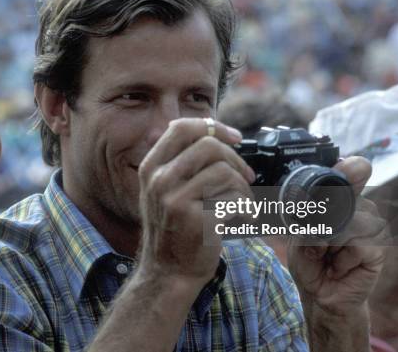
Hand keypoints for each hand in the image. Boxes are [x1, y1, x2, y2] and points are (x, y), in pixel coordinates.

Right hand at [137, 118, 253, 284]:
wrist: (168, 272)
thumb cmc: (174, 229)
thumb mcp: (163, 190)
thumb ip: (180, 161)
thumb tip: (215, 131)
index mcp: (151, 168)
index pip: (181, 128)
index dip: (212, 126)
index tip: (235, 138)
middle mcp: (159, 180)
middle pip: (208, 146)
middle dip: (235, 159)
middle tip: (246, 177)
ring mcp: (175, 200)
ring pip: (224, 172)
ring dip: (243, 187)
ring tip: (243, 203)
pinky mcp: (196, 220)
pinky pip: (233, 199)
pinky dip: (246, 207)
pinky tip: (244, 217)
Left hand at [287, 157, 385, 315]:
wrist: (318, 294)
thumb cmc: (310, 262)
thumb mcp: (299, 235)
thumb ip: (309, 218)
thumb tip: (319, 208)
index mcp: (340, 199)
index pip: (354, 173)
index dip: (353, 168)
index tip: (350, 168)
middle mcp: (360, 208)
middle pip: (347, 200)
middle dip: (322, 225)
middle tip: (316, 245)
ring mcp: (372, 228)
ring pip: (350, 223)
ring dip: (329, 244)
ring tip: (326, 256)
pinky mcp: (379, 249)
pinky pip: (357, 245)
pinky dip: (340, 259)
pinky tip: (338, 267)